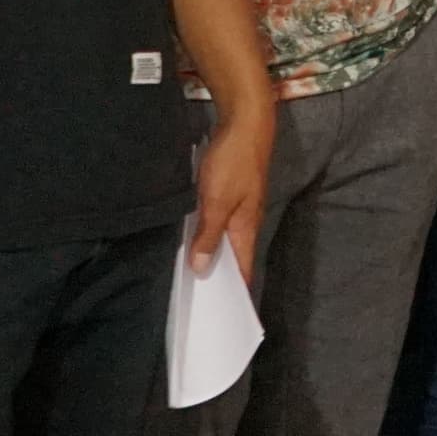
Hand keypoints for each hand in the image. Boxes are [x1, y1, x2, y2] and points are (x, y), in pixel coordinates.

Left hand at [191, 98, 270, 289]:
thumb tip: (200, 269)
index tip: (221, 314)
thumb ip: (209, 235)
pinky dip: (207, 233)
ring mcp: (241, 205)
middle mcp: (247, 220)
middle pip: (235, 256)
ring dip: (211, 254)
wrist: (246, 121)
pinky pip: (219, 221)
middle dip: (219, 276)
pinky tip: (191, 235)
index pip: (244, 269)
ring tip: (189, 272)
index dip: (235, 291)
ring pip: (226, 238)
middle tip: (197, 299)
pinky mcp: (232, 191)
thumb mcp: (216, 202)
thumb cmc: (234, 162)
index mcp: (247, 228)